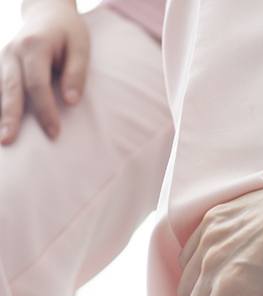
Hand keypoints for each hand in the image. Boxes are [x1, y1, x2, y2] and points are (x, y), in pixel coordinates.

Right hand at [1, 0, 89, 144]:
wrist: (47, 11)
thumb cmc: (69, 33)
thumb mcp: (80, 47)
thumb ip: (76, 73)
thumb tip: (71, 102)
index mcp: (34, 46)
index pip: (37, 84)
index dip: (45, 110)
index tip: (54, 134)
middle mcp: (12, 51)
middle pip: (11, 88)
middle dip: (10, 117)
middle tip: (8, 141)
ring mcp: (2, 57)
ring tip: (0, 139)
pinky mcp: (0, 63)